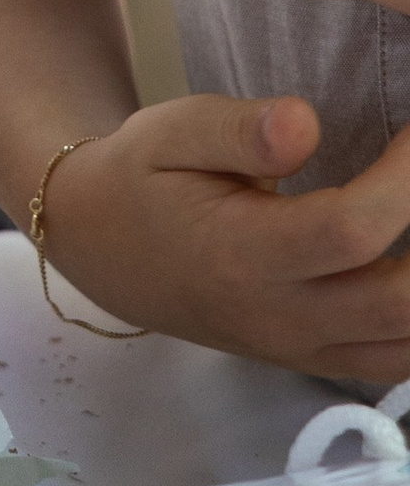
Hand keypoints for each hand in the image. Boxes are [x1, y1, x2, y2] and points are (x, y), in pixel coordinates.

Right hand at [35, 93, 409, 385]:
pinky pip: (392, 362)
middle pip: (397, 303)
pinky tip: (408, 264)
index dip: (403, 181)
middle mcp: (279, 316)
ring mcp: (300, 349)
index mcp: (240, 254)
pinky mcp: (313, 360)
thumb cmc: (142, 177)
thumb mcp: (169, 131)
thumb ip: (238, 129)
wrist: (104, 249)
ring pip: (404, 345)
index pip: (349, 231)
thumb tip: (306, 123)